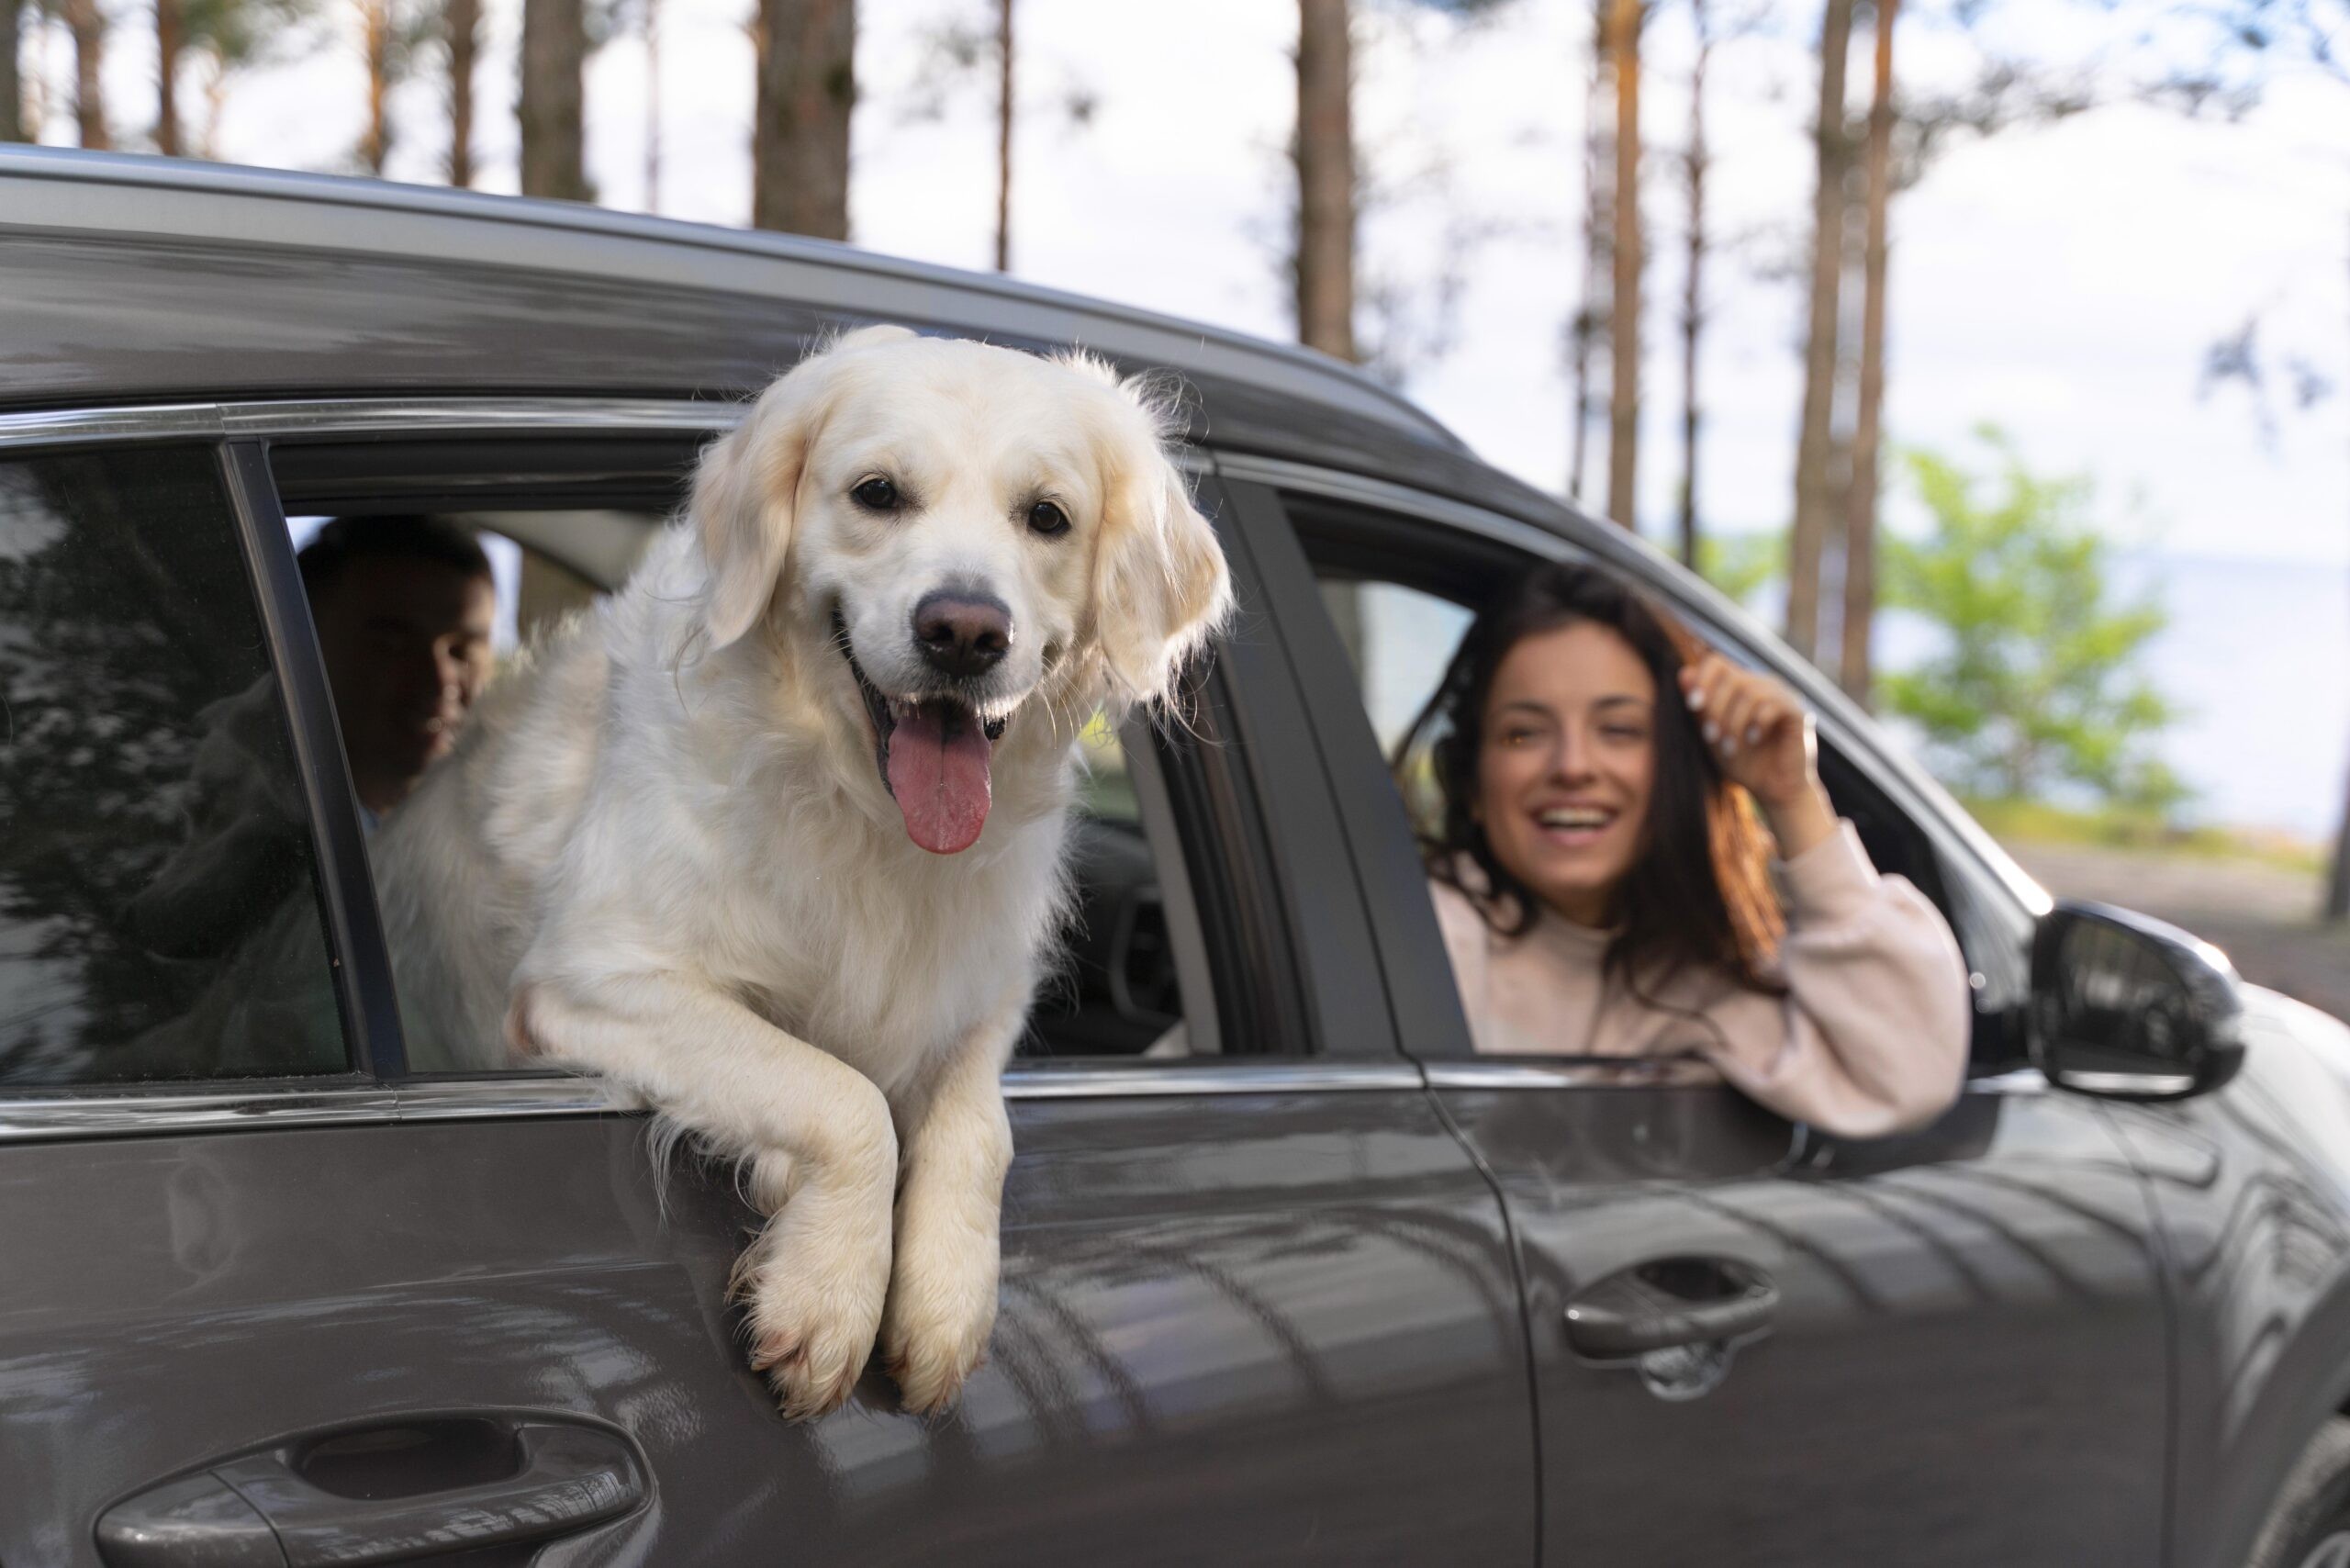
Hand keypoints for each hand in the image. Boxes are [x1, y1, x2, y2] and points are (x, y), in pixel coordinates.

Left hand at [1677, 653, 1836, 858]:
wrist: (1774, 791)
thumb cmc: (1743, 763)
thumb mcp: (1712, 736)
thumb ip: (1700, 707)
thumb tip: (1683, 673)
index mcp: (1741, 687)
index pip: (1717, 663)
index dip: (1702, 679)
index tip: (1693, 705)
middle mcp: (1763, 685)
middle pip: (1731, 677)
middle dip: (1716, 708)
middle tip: (1710, 737)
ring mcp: (1783, 696)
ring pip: (1750, 691)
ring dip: (1734, 721)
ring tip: (1730, 746)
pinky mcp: (1798, 712)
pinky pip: (1774, 704)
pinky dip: (1757, 723)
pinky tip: (1753, 740)